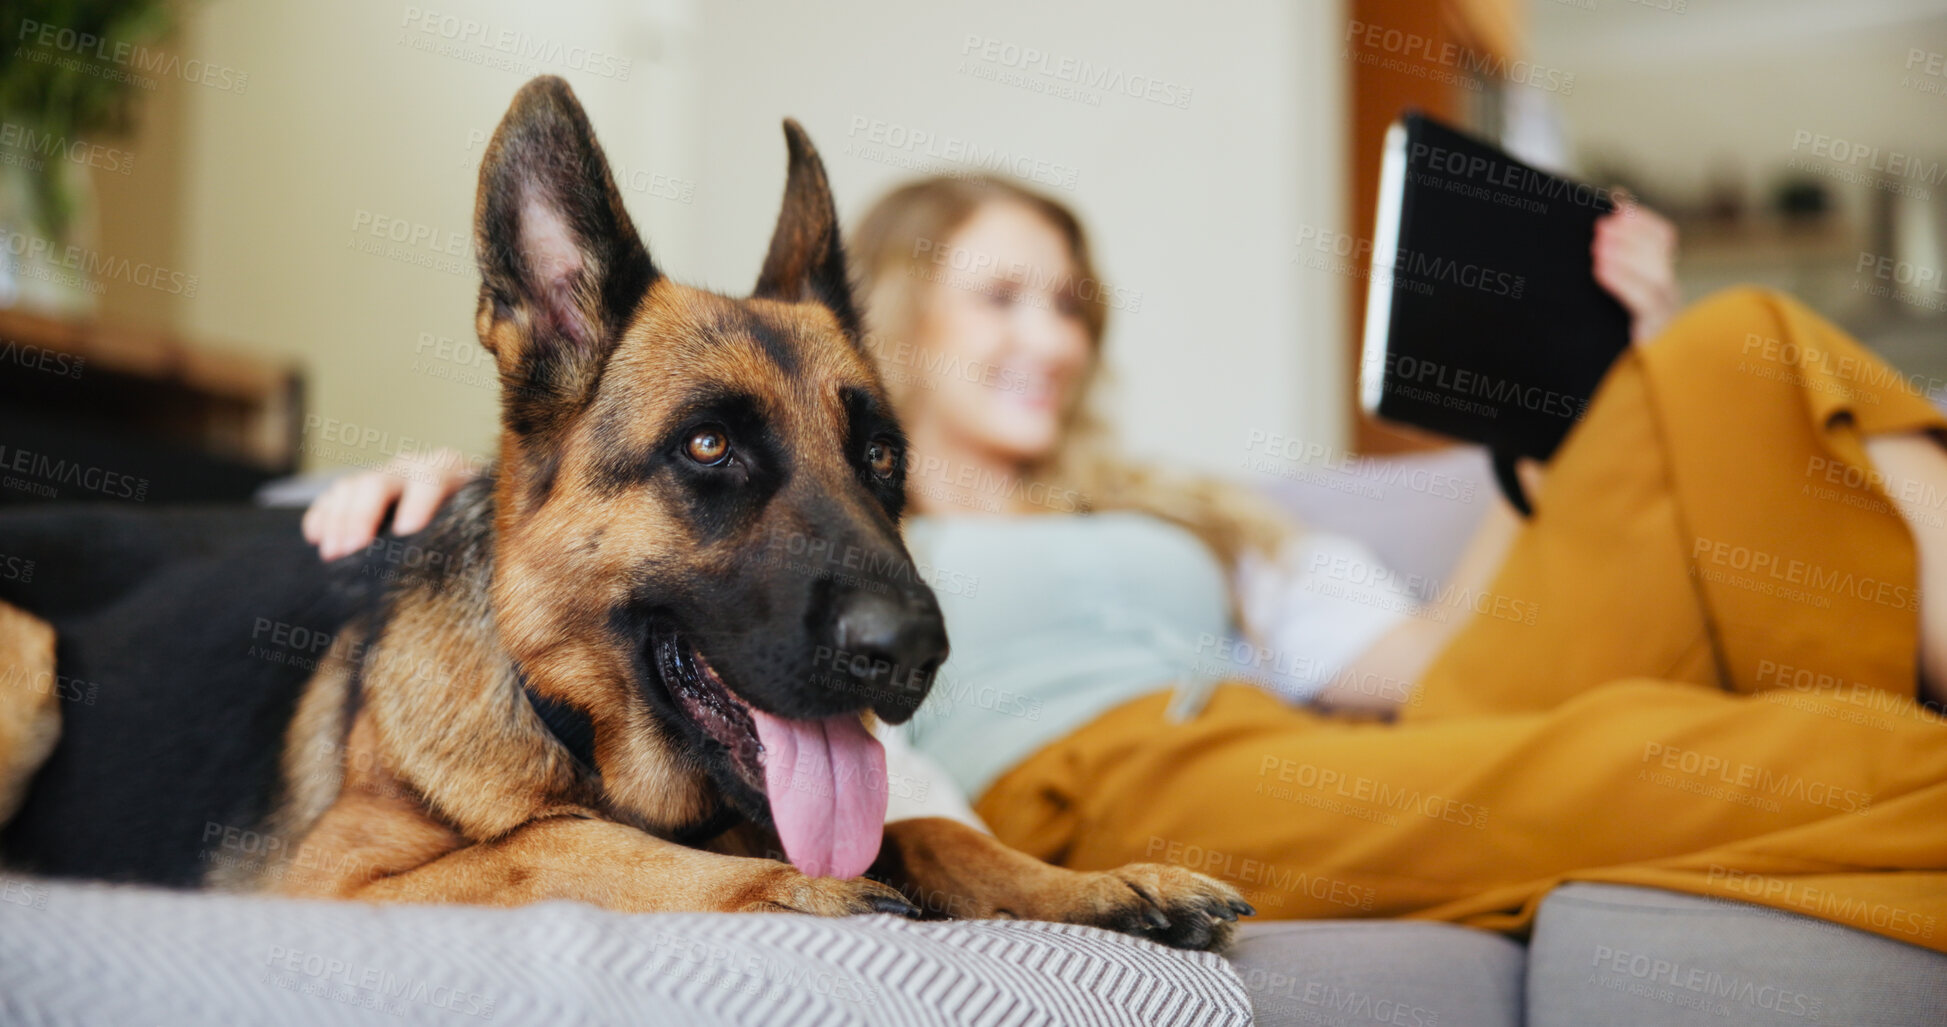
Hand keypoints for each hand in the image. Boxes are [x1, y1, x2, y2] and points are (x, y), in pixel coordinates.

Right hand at [301, 448, 476, 560]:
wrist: (462, 500)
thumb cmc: (471, 521)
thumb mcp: (474, 522)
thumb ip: (459, 536)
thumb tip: (437, 565)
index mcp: (446, 470)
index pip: (431, 480)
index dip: (418, 504)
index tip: (407, 531)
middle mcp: (410, 466)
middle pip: (378, 482)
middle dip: (362, 516)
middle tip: (352, 549)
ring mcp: (381, 475)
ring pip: (350, 487)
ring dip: (337, 520)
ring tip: (332, 554)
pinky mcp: (359, 487)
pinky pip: (332, 496)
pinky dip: (321, 514)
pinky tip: (315, 536)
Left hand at [1593, 189, 1680, 344]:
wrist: (1619, 382)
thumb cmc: (1605, 338)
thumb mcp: (1605, 296)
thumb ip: (1606, 264)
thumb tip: (1599, 222)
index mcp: (1658, 281)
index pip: (1663, 239)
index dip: (1643, 220)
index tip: (1619, 204)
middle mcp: (1668, 297)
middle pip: (1661, 255)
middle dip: (1631, 235)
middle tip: (1600, 227)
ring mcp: (1665, 317)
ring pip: (1657, 278)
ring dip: (1626, 257)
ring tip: (1597, 248)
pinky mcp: (1656, 336)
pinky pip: (1645, 303)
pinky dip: (1623, 282)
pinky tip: (1600, 271)